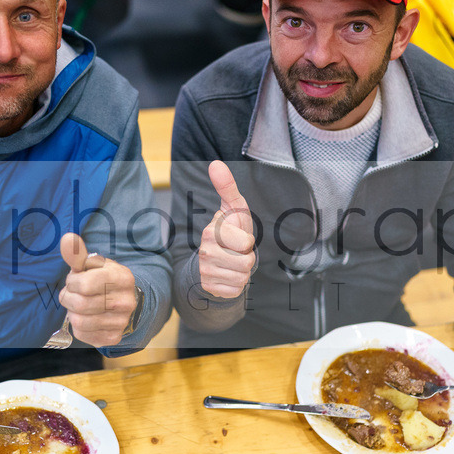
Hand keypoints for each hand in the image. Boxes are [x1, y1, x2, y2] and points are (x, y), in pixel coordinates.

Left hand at [59, 232, 138, 346]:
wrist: (124, 301)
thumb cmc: (103, 279)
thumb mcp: (94, 264)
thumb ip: (78, 254)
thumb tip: (66, 239)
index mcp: (122, 278)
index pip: (84, 285)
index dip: (72, 282)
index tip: (74, 280)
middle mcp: (126, 302)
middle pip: (80, 305)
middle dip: (68, 298)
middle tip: (71, 294)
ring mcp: (122, 322)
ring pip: (80, 322)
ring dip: (72, 313)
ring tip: (77, 306)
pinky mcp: (114, 337)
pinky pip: (82, 335)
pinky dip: (77, 326)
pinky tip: (85, 317)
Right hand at [198, 160, 255, 297]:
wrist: (216, 260)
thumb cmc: (229, 230)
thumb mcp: (232, 208)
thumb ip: (227, 186)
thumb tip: (215, 163)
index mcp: (211, 232)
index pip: (246, 244)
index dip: (248, 242)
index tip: (238, 238)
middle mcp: (205, 252)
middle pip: (246, 263)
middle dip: (247, 258)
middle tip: (236, 252)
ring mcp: (205, 272)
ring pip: (242, 278)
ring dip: (243, 272)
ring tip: (233, 263)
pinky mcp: (210, 288)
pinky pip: (235, 290)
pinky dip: (236, 285)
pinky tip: (228, 276)